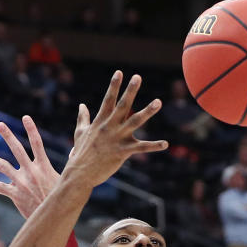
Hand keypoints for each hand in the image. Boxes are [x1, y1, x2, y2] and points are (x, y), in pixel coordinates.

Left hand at [0, 115, 59, 219]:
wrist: (53, 218)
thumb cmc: (61, 199)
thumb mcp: (66, 180)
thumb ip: (69, 164)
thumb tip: (76, 151)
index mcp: (44, 167)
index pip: (37, 144)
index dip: (31, 129)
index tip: (25, 117)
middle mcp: (31, 172)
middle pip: (17, 150)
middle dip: (8, 136)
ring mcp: (21, 183)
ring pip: (3, 166)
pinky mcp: (15, 195)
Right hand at [61, 71, 167, 190]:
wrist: (80, 173)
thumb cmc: (80, 153)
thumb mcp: (80, 133)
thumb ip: (83, 118)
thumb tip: (81, 105)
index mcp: (100, 121)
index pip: (108, 100)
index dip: (114, 86)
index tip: (120, 72)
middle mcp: (109, 127)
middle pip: (122, 105)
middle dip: (130, 91)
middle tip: (137, 77)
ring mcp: (116, 139)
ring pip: (135, 122)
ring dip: (148, 111)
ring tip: (158, 102)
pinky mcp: (122, 152)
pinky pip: (141, 148)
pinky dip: (154, 146)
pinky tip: (165, 144)